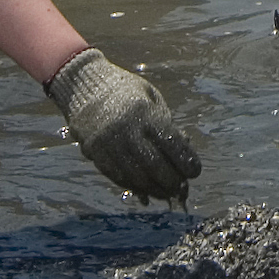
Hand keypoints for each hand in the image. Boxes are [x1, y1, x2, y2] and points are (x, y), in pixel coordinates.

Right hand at [46, 49, 199, 200]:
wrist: (83, 85)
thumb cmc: (126, 91)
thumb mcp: (150, 98)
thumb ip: (165, 123)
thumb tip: (183, 151)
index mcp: (144, 112)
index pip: (171, 142)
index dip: (186, 160)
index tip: (195, 171)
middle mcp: (126, 130)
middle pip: (154, 165)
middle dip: (172, 181)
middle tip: (182, 187)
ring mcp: (109, 144)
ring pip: (136, 176)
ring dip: (154, 189)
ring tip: (166, 193)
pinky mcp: (95, 154)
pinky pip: (117, 177)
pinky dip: (134, 186)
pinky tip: (145, 189)